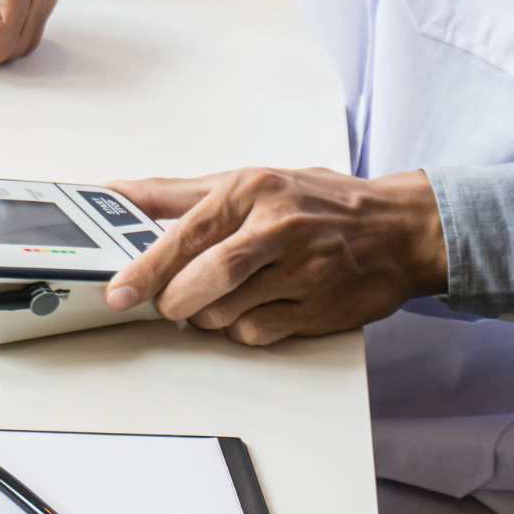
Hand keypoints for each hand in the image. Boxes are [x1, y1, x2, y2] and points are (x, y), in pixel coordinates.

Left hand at [100, 167, 446, 344]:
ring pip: (225, 313)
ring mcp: (303, 272)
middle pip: (207, 280)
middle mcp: (280, 228)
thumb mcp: (247, 180)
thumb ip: (176, 192)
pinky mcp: (318, 310)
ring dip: (205, 314)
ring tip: (215, 296)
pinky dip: (238, 328)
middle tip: (166, 300)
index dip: (147, 268)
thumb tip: (114, 192)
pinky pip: (255, 333)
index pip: (188, 234)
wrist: (399, 229)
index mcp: (254, 189)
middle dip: (174, 300)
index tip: (119, 291)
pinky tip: (248, 307)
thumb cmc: (317, 202)